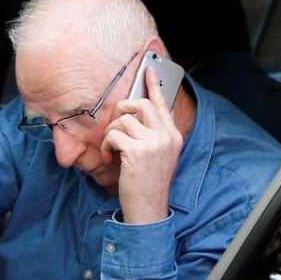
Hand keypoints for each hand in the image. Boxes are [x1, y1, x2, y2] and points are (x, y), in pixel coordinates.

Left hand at [100, 65, 183, 223]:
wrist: (148, 209)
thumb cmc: (147, 185)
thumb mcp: (157, 157)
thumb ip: (151, 137)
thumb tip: (134, 119)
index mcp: (173, 135)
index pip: (163, 104)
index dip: (154, 85)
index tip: (149, 69)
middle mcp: (167, 135)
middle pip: (141, 104)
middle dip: (122, 111)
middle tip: (115, 127)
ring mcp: (154, 142)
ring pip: (123, 119)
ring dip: (111, 134)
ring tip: (112, 151)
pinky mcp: (138, 150)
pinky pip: (114, 134)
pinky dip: (107, 146)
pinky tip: (110, 159)